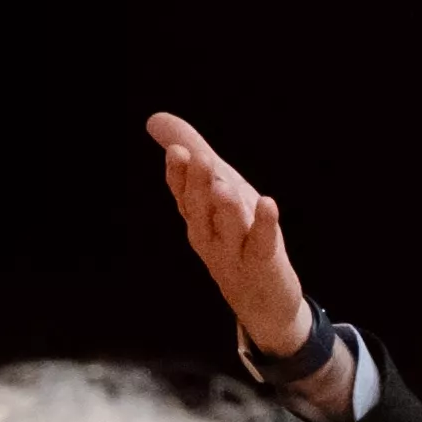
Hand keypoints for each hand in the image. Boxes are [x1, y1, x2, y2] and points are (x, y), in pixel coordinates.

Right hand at [147, 112, 347, 413]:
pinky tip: (267, 204)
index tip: (176, 151)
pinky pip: (261, 244)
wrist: (261, 301)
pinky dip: (264, 225)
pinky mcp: (262, 264)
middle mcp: (209, 236)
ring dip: (225, 209)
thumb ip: (190, 154)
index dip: (178, 175)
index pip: (182, 193)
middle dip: (198, 185)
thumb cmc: (237, 237)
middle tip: (198, 158)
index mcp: (196, 217)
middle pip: (200, 210)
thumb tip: (154, 119)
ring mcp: (234, 253)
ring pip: (227, 229)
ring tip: (225, 187)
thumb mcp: (215, 190)